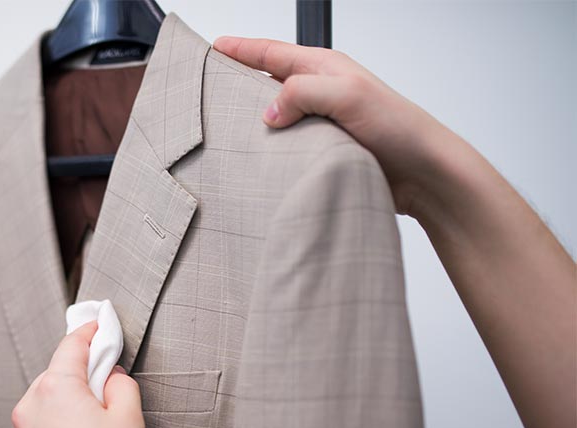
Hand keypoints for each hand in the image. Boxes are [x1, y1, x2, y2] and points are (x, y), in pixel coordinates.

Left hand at [9, 321, 149, 427]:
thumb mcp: (130, 420)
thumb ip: (121, 384)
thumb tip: (112, 375)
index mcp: (55, 388)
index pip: (72, 344)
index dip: (91, 331)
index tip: (100, 325)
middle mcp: (30, 406)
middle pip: (58, 373)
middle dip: (83, 375)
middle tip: (110, 387)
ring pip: (48, 401)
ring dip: (69, 403)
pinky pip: (41, 427)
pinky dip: (59, 427)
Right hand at [213, 36, 459, 219]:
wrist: (425, 173)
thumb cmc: (399, 128)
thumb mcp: (348, 95)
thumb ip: (302, 93)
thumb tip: (268, 111)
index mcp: (325, 68)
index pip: (272, 52)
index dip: (241, 49)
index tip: (214, 47)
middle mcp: (321, 92)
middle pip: (269, 82)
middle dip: (239, 83)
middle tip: (209, 88)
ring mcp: (322, 123)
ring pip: (276, 116)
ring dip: (253, 121)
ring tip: (224, 127)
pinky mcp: (324, 150)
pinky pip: (287, 145)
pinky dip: (270, 148)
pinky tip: (256, 158)